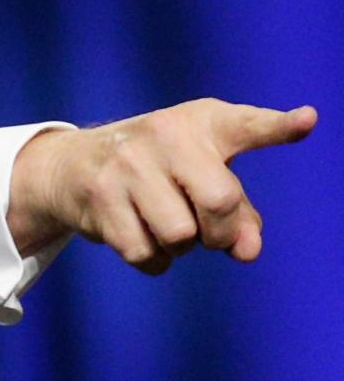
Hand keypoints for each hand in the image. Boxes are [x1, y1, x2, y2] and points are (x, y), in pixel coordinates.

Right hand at [7, 99, 317, 273]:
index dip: (280, 126)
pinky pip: (146, 254)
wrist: (73, 164)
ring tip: (164, 227)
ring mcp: (128, 166)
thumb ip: (237, 211)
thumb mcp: (199, 173)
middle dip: (219, 232)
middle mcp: (164, 136)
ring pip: (180, 236)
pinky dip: (153, 260)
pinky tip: (141, 237)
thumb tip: (246, 251)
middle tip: (206, 231)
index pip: (245, 125)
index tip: (307, 120)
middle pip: (218, 201)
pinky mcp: (100, 198)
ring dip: (180, 247)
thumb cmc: (156, 169)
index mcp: (200, 124)